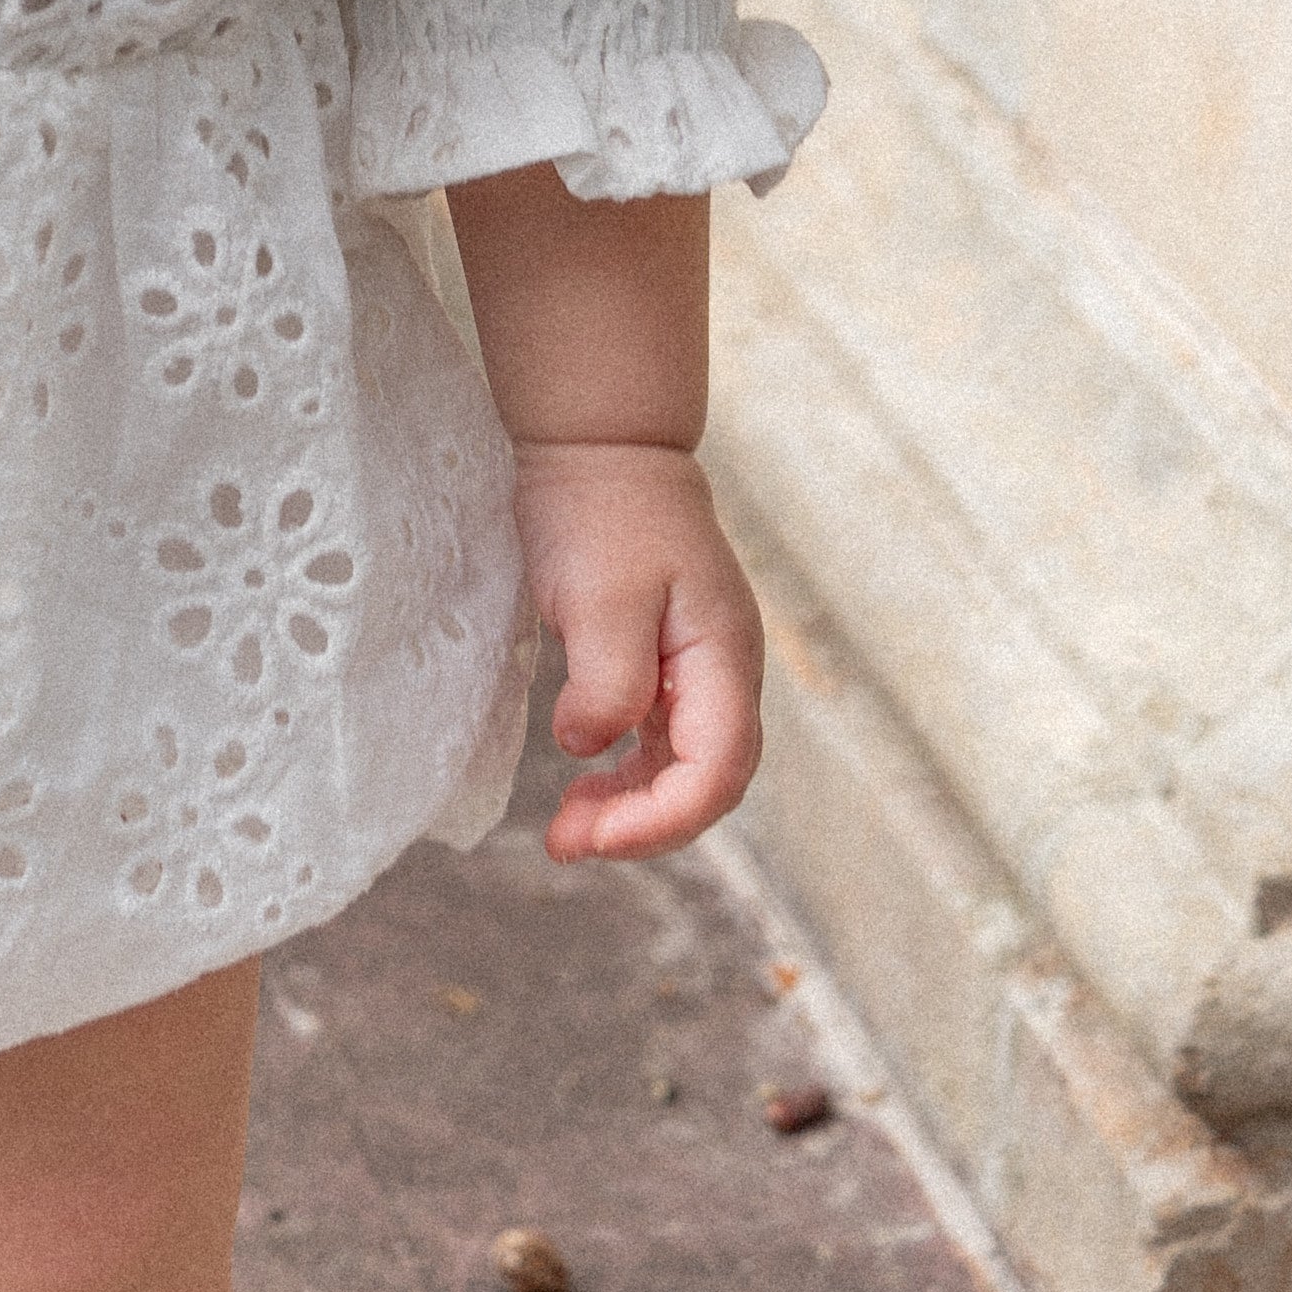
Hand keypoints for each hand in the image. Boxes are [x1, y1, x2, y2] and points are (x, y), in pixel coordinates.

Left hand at [509, 437, 763, 862]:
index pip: (717, 770)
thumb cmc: (601, 512)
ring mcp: (699, 670)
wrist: (600, 447)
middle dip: (645, 826)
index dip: (662, 819)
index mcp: (724, 657)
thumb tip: (587, 747)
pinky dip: (624, 773)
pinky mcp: (666, 665)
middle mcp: (724, 672)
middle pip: (708, 782)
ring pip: (683, 769)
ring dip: (631, 807)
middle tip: (569, 843)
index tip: (595, 835)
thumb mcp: (600, 596)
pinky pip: (660, 742)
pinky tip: (584, 780)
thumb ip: (606, 682)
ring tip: (567, 830)